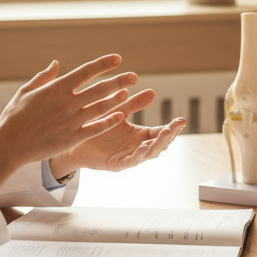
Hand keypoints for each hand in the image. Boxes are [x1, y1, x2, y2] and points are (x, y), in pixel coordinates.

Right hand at [0, 54, 135, 190]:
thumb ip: (43, 76)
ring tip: (129, 93)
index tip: (117, 59)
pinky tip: (121, 116)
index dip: (103, 64)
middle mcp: (67, 103)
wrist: (8, 145)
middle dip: (119, 80)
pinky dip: (109, 121)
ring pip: (101, 107)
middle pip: (99, 88)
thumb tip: (56, 63)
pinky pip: (95, 128)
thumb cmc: (14, 117)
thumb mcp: (26, 91)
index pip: (86, 71)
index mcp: (56, 88)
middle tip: (134, 76)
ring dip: (117, 99)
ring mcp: (71, 121)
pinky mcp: (72, 138)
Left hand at [53, 87, 187, 173]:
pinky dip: (138, 155)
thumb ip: (133, 104)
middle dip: (169, 136)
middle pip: (159, 144)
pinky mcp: (115, 164)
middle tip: (176, 126)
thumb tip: (151, 91)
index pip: (160, 132)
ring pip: (148, 154)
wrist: (74, 141)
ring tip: (165, 133)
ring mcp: (128, 157)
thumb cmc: (96, 127)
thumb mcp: (117, 112)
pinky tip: (143, 147)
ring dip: (158, 144)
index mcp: (139, 136)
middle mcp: (136, 147)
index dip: (172, 128)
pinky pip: (130, 161)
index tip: (182, 120)